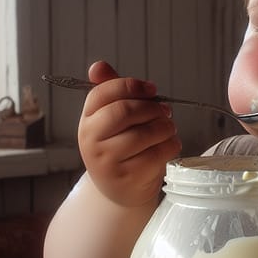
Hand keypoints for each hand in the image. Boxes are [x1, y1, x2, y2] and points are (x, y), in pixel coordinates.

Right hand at [78, 61, 181, 206]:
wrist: (120, 191)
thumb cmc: (121, 148)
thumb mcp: (112, 120)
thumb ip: (111, 91)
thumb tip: (98, 66)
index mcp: (87, 121)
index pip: (102, 93)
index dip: (131, 86)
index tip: (151, 90)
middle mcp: (91, 142)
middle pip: (124, 111)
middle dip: (152, 108)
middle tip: (165, 111)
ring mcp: (107, 162)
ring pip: (144, 133)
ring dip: (165, 127)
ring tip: (168, 129)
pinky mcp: (128, 178)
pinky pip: (156, 154)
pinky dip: (171, 145)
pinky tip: (170, 145)